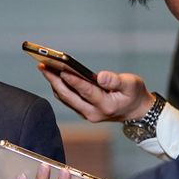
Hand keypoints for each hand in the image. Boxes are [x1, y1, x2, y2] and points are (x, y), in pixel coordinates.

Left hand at [39, 64, 154, 121]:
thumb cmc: (134, 94)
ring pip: (65, 97)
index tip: (61, 69)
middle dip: (55, 80)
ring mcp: (85, 113)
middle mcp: (92, 113)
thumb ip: (116, 81)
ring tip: (44, 67)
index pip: (86, 92)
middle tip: (44, 65)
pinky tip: (52, 74)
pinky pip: (66, 98)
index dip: (73, 81)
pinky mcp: (81, 111)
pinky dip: (59, 86)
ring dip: (53, 82)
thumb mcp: (131, 84)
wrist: (135, 111)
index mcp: (106, 106)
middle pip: (69, 95)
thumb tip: (100, 76)